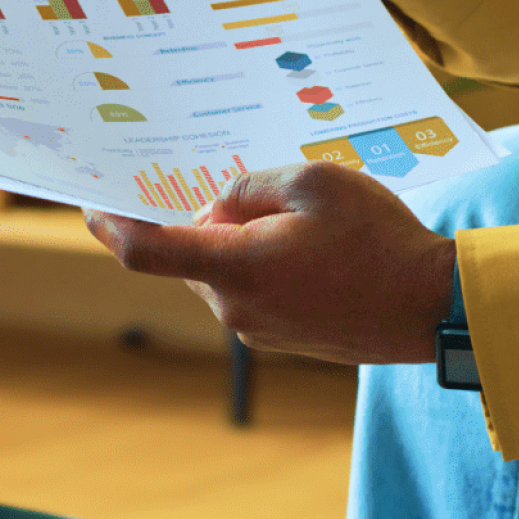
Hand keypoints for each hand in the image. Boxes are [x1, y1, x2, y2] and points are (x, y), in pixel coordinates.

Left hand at [85, 162, 455, 363]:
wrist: (430, 307)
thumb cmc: (377, 240)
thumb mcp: (312, 183)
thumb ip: (250, 187)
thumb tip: (218, 208)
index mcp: (233, 268)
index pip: (144, 251)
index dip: (109, 224)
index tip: (87, 203)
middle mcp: (235, 307)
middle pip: (188, 256)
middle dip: (198, 218)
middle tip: (220, 180)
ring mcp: (259, 329)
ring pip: (223, 273)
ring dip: (238, 240)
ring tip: (288, 211)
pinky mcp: (283, 338)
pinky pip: (253, 291)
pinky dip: (261, 264)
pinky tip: (305, 243)